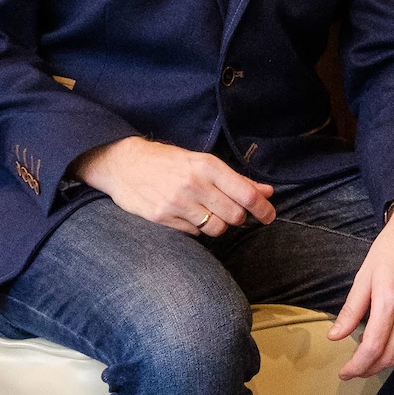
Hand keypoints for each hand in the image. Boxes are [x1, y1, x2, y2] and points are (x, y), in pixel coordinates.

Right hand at [73, 136, 273, 234]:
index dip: (263, 209)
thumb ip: (235, 179)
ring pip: (216, 229)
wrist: (123, 164)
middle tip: (231, 211)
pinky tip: (187, 215)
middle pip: (235, 216)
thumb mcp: (202, 162)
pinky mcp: (162, 219)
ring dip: (218, 225)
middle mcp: (194, 185)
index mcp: (207, 166)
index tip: (270, 216)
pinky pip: (194, 233)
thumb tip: (267, 192)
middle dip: (238, 217)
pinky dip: (197, 228)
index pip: (246, 193)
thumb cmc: (168, 161)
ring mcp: (177, 203)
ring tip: (208, 212)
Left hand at [329, 202, 393, 379]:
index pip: (373, 348)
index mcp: (389, 301)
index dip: (357, 366)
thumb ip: (351, 310)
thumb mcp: (364, 276)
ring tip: (370, 352)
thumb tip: (335, 336)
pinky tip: (392, 341)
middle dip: (369, 368)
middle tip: (354, 368)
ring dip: (386, 360)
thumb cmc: (390, 247)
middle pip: (390, 356)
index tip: (345, 372)